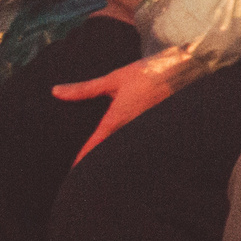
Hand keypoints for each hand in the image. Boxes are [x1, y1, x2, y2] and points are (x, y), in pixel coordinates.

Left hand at [52, 53, 185, 165]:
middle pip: (111, 150)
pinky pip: (139, 140)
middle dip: (99, 160)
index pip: (96, 142)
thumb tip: (56, 91)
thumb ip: (84, 89)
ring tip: (104, 164)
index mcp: (118, 117)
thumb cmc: (148, 72)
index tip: (72, 171)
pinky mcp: (156, 125)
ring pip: (126, 146)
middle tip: (85, 171)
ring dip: (115, 154)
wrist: (185, 69)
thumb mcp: (114, 79)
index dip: (83, 157)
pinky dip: (130, 145)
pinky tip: (128, 147)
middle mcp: (132, 127)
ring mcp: (145, 128)